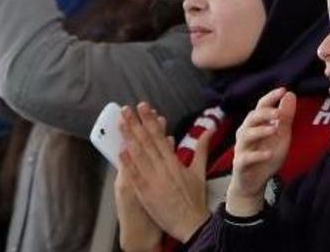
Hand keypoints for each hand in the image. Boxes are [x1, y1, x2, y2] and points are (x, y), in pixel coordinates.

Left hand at [119, 103, 210, 241]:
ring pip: (139, 156)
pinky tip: (120, 151)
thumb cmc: (194, 198)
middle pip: (147, 142)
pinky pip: (135, 176)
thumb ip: (202, 149)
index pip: (159, 137)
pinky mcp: (146, 193)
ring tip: (120, 124)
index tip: (143, 107)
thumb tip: (208, 130)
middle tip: (126, 109)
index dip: (150, 121)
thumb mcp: (199, 171)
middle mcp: (163, 168)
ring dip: (128, 138)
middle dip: (136, 124)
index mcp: (174, 162)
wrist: (191, 223)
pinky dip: (128, 163)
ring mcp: (153, 180)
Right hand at [226, 88, 295, 217]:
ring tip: (274, 130)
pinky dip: (256, 155)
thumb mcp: (281, 136)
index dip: (270, 98)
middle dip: (264, 114)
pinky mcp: (240, 164)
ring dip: (260, 131)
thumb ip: (285, 117)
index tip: (283, 90)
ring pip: (245, 135)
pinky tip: (268, 154)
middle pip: (251, 118)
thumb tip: (290, 95)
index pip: (261, 106)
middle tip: (279, 113)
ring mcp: (242, 148)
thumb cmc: (266, 156)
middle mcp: (245, 133)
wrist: (253, 183)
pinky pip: (245, 158)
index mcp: (255, 124)